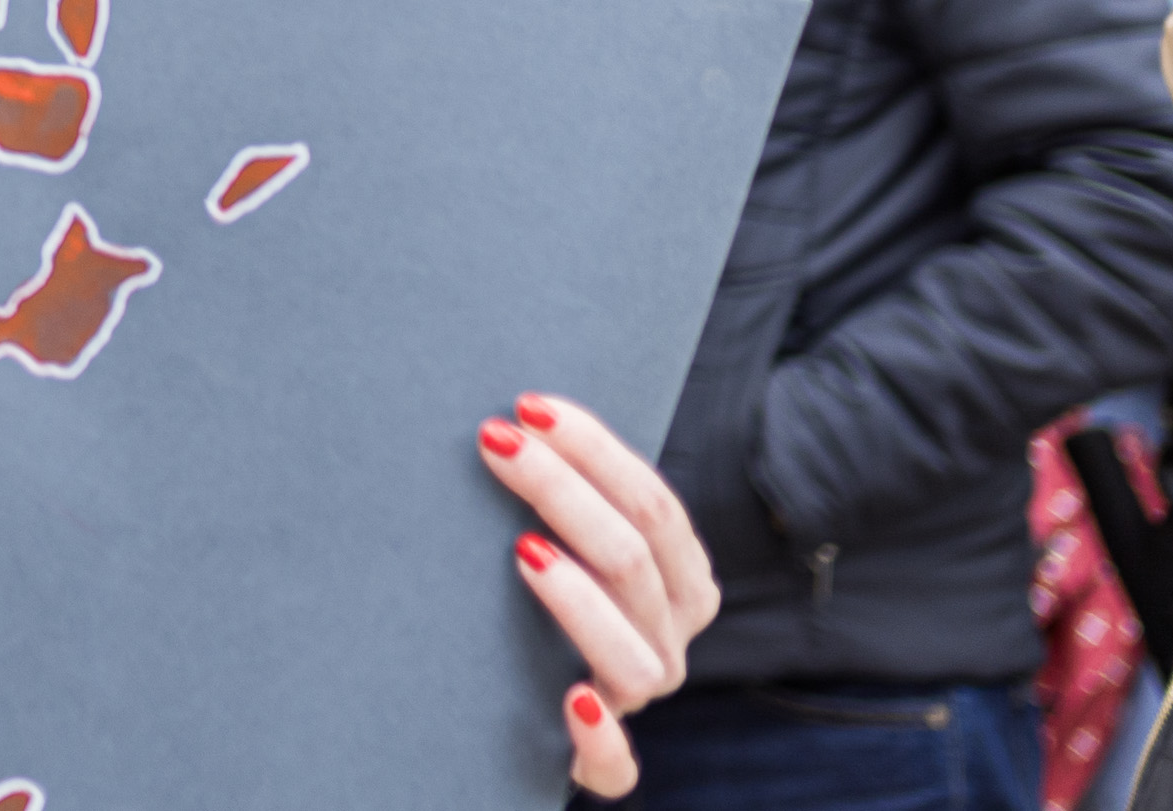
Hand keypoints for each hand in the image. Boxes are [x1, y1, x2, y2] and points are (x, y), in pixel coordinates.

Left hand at [478, 393, 713, 795]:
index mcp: (678, 582)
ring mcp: (635, 699)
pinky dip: (600, 736)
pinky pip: (617, 767)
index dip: (596, 450)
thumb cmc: (535, 596)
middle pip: (637, 561)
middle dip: (566, 492)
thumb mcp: (565, 539)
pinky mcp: (600, 761)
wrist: (521, 701)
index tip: (527, 406)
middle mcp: (667, 640)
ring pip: (636, 657)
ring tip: (522, 549)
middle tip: (494, 442)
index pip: (655, 507)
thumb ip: (561, 495)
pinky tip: (572, 696)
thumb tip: (509, 414)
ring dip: (583, 600)